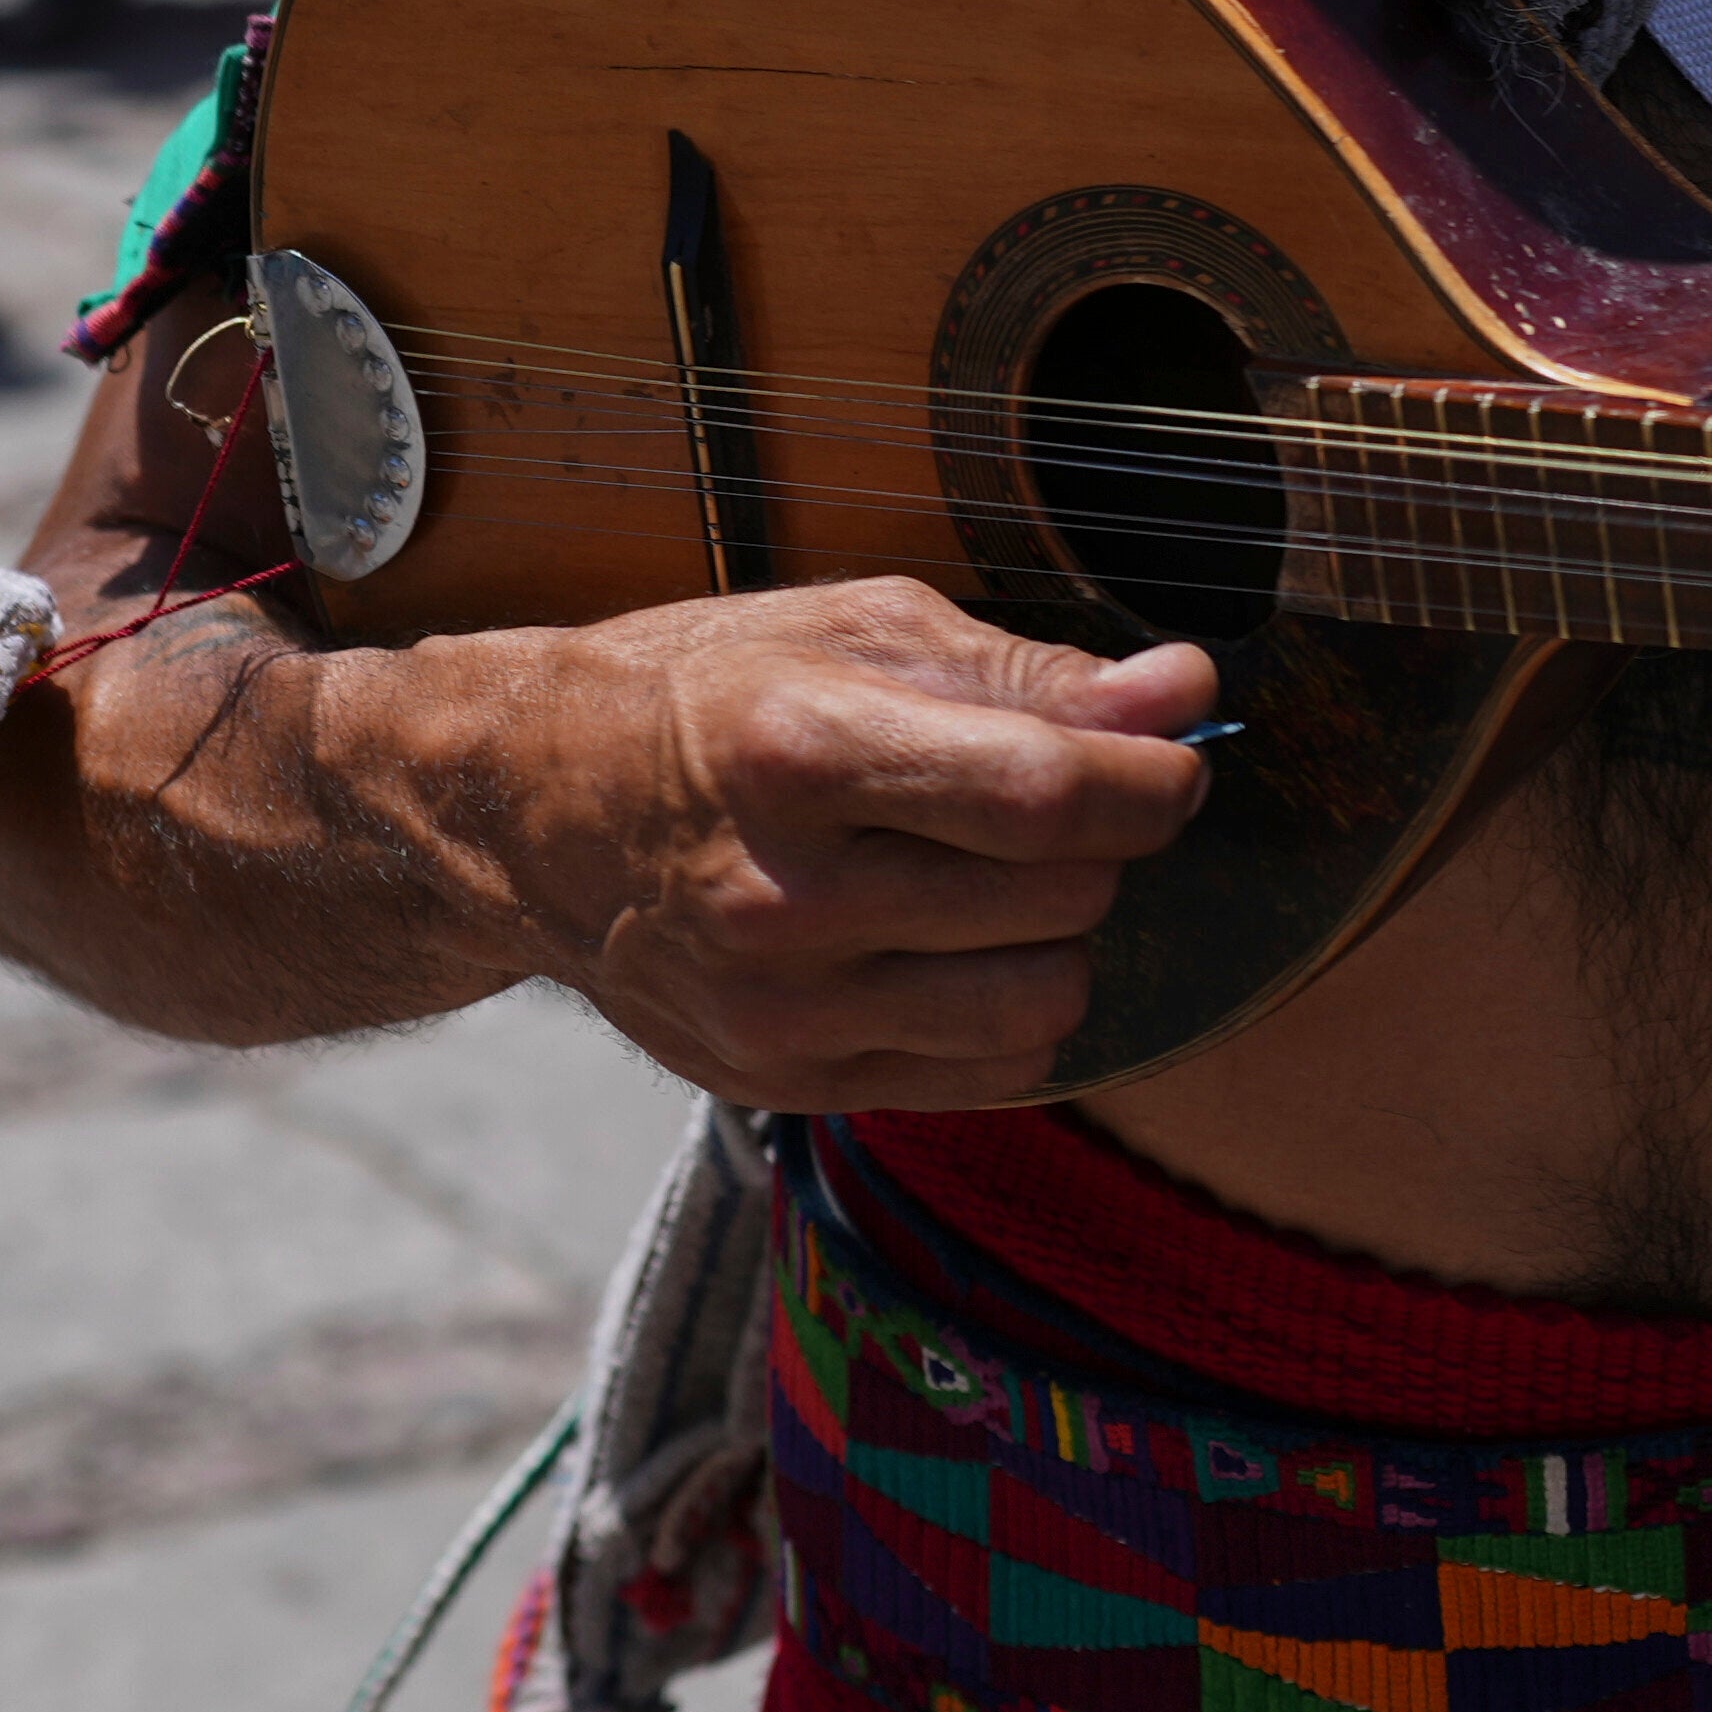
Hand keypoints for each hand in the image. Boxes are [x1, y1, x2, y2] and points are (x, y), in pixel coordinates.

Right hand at [474, 578, 1219, 1110]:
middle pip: (1056, 897)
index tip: (1176, 755)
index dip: (1149, 778)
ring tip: (1003, 876)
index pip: (1042, 795)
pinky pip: (990, 1071)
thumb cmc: (699, 695)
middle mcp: (787, 900)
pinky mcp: (789, 1083)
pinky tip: (961, 944)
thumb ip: (1024, 671)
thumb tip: (1181, 693)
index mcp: (801, 756)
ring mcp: (784, 1010)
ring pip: (1042, 1001)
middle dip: (1101, 841)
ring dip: (1062, 933)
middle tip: (1057, 798)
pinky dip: (1013, 1006)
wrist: (531, 814)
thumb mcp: (848, 629)